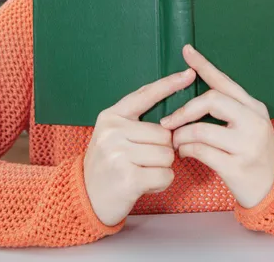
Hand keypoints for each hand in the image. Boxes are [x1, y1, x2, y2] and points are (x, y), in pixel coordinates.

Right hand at [84, 68, 195, 225]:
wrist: (84, 199)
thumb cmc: (107, 166)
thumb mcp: (112, 136)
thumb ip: (137, 124)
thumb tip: (174, 120)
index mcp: (111, 116)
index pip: (145, 95)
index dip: (170, 84)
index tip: (190, 73)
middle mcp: (113, 131)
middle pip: (165, 134)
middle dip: (162, 150)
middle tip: (141, 162)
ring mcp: (119, 154)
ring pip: (168, 155)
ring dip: (161, 168)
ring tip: (140, 173)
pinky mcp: (129, 177)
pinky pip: (165, 175)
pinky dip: (160, 183)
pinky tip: (143, 185)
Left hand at [160, 45, 273, 208]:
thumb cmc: (255, 154)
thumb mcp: (250, 126)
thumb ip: (229, 110)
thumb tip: (194, 98)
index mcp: (254, 108)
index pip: (225, 82)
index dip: (204, 65)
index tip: (186, 50)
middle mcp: (253, 122)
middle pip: (212, 100)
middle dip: (184, 110)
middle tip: (169, 121)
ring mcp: (247, 145)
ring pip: (201, 130)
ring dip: (181, 136)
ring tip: (176, 141)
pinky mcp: (237, 167)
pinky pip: (201, 152)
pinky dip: (186, 151)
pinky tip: (185, 153)